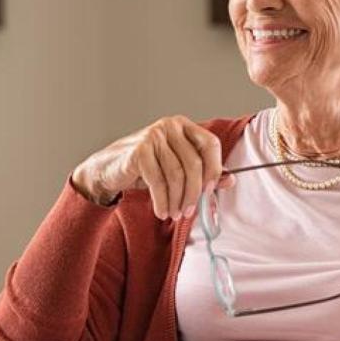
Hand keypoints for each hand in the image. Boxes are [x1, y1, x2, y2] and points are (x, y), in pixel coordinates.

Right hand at [71, 116, 232, 218]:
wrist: (109, 169)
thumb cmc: (146, 168)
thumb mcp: (177, 168)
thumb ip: (203, 172)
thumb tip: (230, 180)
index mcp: (184, 126)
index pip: (211, 143)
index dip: (215, 168)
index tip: (210, 190)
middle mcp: (170, 126)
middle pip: (194, 163)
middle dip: (194, 193)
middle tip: (190, 211)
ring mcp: (153, 136)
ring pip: (176, 175)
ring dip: (177, 200)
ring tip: (175, 214)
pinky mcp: (139, 151)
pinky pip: (158, 182)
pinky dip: (162, 201)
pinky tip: (162, 211)